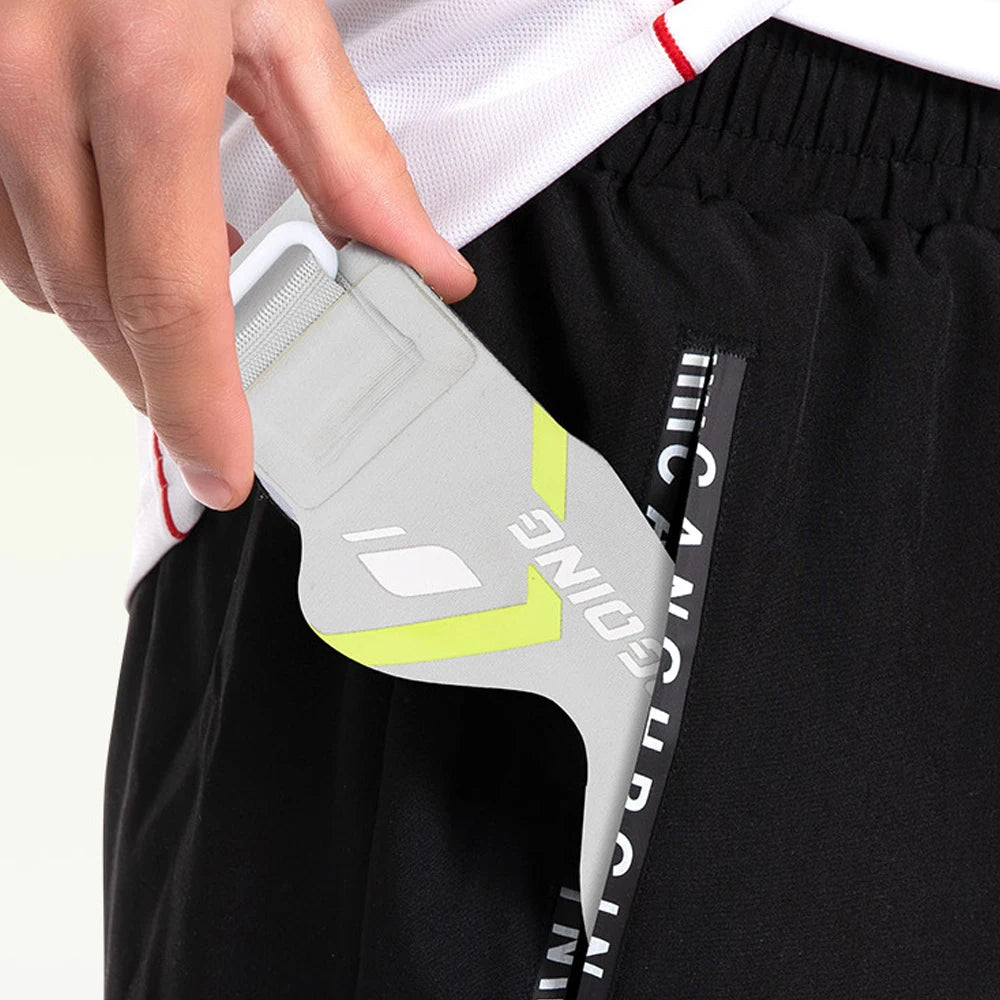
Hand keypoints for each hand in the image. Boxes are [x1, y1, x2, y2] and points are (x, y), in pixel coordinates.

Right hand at [0, 0, 475, 508]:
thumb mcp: (277, 13)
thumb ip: (352, 159)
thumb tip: (423, 269)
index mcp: (141, 72)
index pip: (173, 296)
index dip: (199, 406)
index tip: (223, 472)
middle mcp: (23, 89)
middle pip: (97, 309)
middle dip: (161, 381)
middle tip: (216, 408)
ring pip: (36, 280)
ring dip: (115, 318)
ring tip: (180, 298)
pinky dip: (64, 261)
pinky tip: (117, 234)